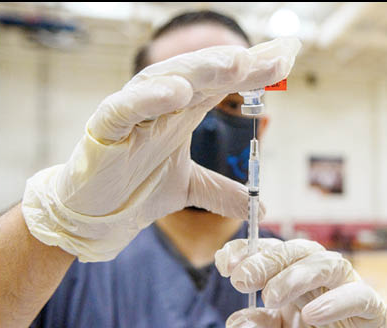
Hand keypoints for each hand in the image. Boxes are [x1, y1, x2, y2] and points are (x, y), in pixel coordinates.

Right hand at [22, 37, 300, 261]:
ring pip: (165, 81)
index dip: (254, 71)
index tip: (289, 59)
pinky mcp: (106, 129)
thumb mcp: (190, 188)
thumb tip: (260, 207)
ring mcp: (133, 114)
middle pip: (201, 75)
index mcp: (181, 113)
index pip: (221, 84)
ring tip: (234, 65)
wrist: (97, 211)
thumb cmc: (137, 188)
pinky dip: (149, 99)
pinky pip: (125, 108)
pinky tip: (177, 92)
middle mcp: (160, 105)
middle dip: (238, 65)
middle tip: (276, 57)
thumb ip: (222, 193)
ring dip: (199, 71)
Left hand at [215, 238, 386, 327]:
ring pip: (323, 264)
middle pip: (293, 251)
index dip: (246, 250)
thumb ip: (257, 327)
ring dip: (294, 277)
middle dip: (265, 262)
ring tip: (271, 297)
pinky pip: (355, 295)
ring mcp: (345, 284)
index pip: (269, 249)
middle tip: (242, 280)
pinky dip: (334, 302)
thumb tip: (232, 322)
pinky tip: (311, 315)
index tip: (224, 263)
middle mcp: (317, 271)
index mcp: (292, 272)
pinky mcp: (370, 305)